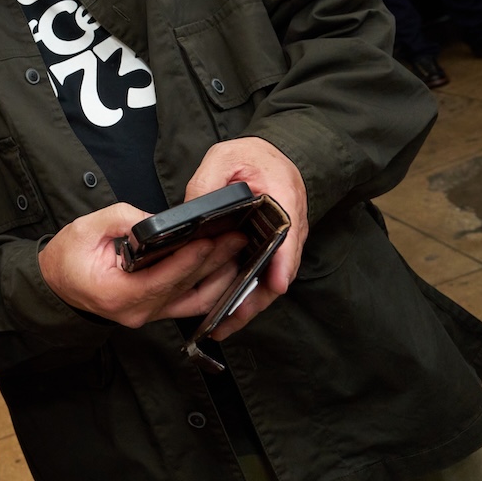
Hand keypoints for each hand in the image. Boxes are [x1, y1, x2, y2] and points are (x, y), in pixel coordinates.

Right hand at [39, 203, 245, 328]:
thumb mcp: (86, 229)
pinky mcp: (156, 311)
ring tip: (238, 252)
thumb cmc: (67, 259)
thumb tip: (157, 219)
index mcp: (118, 294)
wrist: (57, 285)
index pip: (164, 278)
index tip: (212, 239)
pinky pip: (190, 303)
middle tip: (237, 237)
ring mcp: (149, 315)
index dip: (190, 259)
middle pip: (186, 288)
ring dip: (220, 277)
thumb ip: (123, 219)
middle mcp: (138, 311)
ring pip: (195, 301)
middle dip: (214, 261)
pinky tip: (226, 270)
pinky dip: (212, 288)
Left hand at [184, 138, 309, 338]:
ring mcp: (284, 241)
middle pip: (281, 268)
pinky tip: (225, 310)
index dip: (282, 261)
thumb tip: (190, 216)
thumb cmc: (248, 156)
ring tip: (222, 325)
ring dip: (251, 303)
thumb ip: (208, 184)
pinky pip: (263, 275)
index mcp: (284, 197)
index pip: (288, 234)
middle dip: (259, 297)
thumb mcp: (223, 158)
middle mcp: (290, 224)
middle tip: (232, 319)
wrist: (267, 155)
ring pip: (272, 278)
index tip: (277, 283)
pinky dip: (247, 293)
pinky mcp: (271, 251)